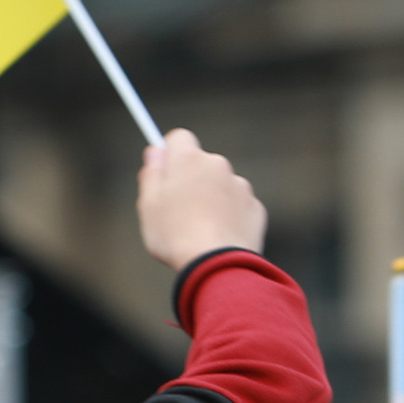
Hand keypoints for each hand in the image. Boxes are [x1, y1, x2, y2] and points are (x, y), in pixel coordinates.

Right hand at [137, 129, 267, 273]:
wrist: (217, 265)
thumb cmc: (175, 234)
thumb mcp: (148, 204)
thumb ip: (151, 172)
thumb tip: (154, 150)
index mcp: (189, 160)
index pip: (179, 138)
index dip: (169, 153)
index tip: (163, 171)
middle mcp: (218, 166)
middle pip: (200, 163)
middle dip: (190, 179)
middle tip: (176, 208)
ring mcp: (240, 187)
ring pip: (220, 185)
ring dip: (211, 198)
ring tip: (198, 228)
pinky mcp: (255, 208)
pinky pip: (237, 205)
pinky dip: (228, 215)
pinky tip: (217, 236)